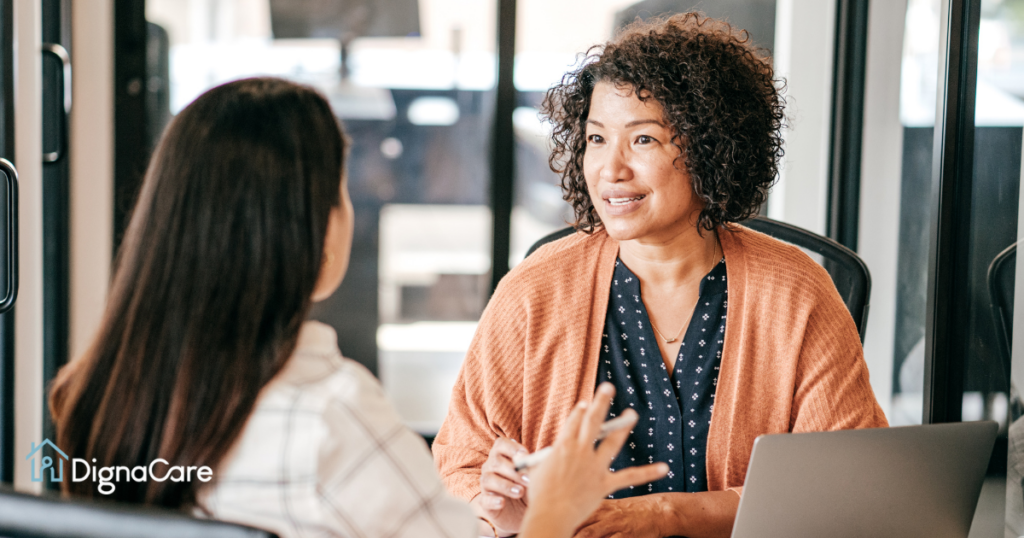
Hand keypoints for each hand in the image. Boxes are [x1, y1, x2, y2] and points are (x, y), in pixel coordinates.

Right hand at [473, 436, 529, 534]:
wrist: (524, 510)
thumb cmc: (529, 486)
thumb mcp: (535, 476)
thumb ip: (535, 466)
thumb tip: (537, 460)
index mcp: (502, 455)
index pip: (501, 444)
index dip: (512, 448)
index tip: (525, 455)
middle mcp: (491, 467)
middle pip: (496, 462)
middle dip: (513, 470)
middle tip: (529, 480)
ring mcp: (486, 485)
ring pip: (488, 480)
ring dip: (505, 485)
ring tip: (520, 492)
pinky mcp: (485, 502)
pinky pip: (484, 500)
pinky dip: (493, 500)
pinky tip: (502, 502)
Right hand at [519, 383, 668, 537]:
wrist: (550, 515)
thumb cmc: (541, 494)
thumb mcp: (538, 469)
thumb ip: (546, 457)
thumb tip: (544, 451)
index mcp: (563, 446)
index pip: (574, 421)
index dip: (580, 411)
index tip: (586, 403)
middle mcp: (580, 452)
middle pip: (592, 422)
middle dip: (600, 403)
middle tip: (608, 387)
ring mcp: (594, 467)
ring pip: (611, 442)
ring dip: (622, 427)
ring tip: (631, 414)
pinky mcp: (605, 484)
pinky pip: (629, 477)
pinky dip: (648, 473)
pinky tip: (664, 468)